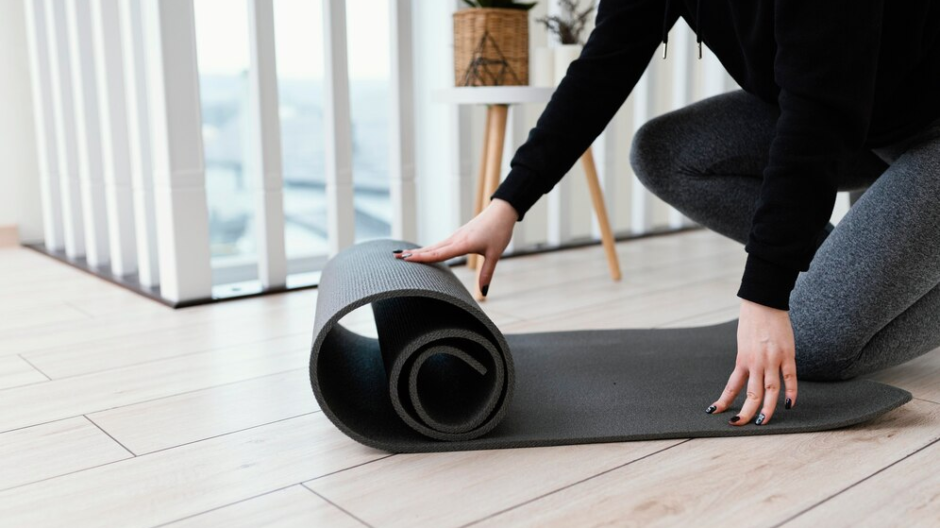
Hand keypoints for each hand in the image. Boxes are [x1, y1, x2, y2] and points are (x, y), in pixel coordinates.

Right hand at [397, 198, 517, 293]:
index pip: (438, 253)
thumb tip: (483, 292)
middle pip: (430, 249)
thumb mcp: (495, 254)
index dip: (421, 258)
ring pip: (434, 246)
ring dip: (418, 251)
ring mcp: (455, 236)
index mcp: (462, 244)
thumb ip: (487, 273)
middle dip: (413, 254)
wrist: (502, 212)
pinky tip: (424, 252)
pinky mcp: (458, 235)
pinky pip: (440, 244)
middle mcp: (455, 239)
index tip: (405, 259)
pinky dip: (429, 249)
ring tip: (403, 255)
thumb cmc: (499, 231)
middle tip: (394, 257)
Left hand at [706, 298, 798, 425]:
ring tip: (762, 422)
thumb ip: (746, 360)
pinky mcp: (788, 355)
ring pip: (771, 391)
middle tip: (739, 424)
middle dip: (745, 412)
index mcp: (742, 360)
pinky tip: (788, 405)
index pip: (731, 387)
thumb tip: (747, 374)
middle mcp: (756, 363)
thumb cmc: (751, 322)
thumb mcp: (742, 343)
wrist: (764, 302)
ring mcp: (773, 360)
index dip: (723, 401)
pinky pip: (791, 378)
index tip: (714, 412)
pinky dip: (791, 393)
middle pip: (751, 394)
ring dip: (767, 409)